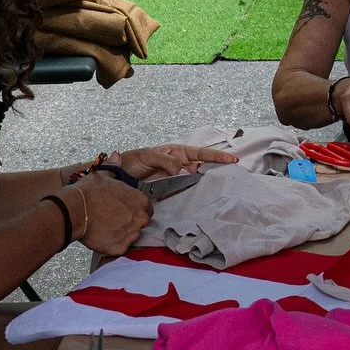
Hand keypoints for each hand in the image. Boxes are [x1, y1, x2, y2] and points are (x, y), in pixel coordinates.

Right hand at [74, 174, 151, 255]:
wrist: (72, 211)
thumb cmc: (88, 193)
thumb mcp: (102, 175)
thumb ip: (114, 167)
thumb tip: (116, 156)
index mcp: (140, 200)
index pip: (146, 206)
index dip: (135, 207)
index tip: (124, 208)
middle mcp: (140, 218)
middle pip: (141, 222)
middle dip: (130, 220)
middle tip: (113, 217)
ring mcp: (131, 234)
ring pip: (132, 235)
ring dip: (122, 232)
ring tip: (106, 226)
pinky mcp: (120, 248)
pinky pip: (120, 247)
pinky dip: (113, 243)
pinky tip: (102, 235)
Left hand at [116, 144, 236, 181]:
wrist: (118, 176)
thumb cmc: (132, 161)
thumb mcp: (148, 156)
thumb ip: (165, 161)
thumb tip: (182, 169)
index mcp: (177, 152)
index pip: (201, 153)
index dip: (216, 156)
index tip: (232, 159)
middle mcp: (179, 164)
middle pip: (202, 167)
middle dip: (217, 170)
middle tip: (232, 175)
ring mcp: (176, 178)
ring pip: (196, 180)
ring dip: (206, 183)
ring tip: (221, 187)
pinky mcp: (171, 191)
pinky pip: (185, 191)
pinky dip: (194, 193)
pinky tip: (202, 196)